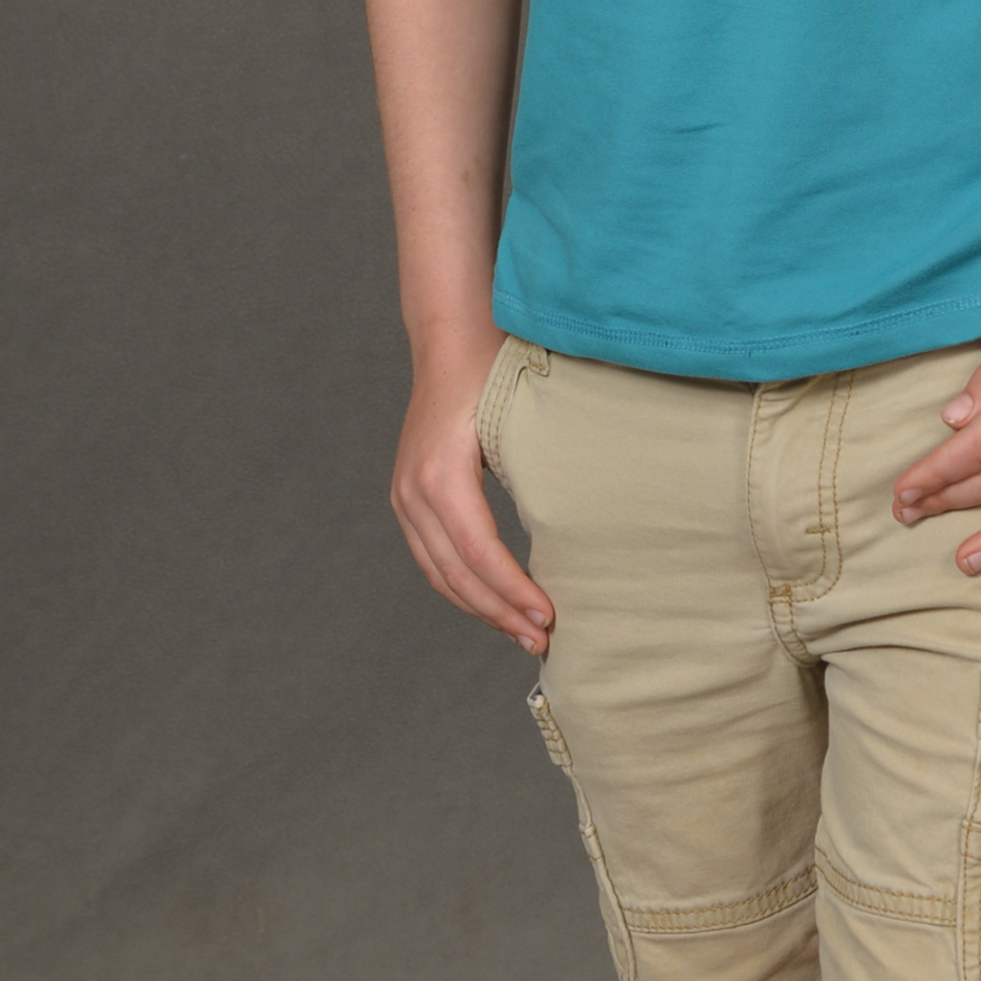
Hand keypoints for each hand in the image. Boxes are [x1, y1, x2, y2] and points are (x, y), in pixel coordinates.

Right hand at [388, 339, 553, 652]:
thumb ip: (535, 469)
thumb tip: (575, 533)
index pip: (478, 552)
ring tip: (524, 634)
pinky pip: (433, 559)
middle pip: (456, 573)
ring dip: (482, 609)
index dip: (512, 591)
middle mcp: (413, 490)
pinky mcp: (408, 499)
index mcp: (441, 473)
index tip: (549, 616)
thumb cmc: (493, 370)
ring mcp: (405, 497)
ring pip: (440, 574)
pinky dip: (464, 588)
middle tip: (543, 640)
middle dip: (500, 612)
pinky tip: (496, 604)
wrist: (449, 340)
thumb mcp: (518, 417)